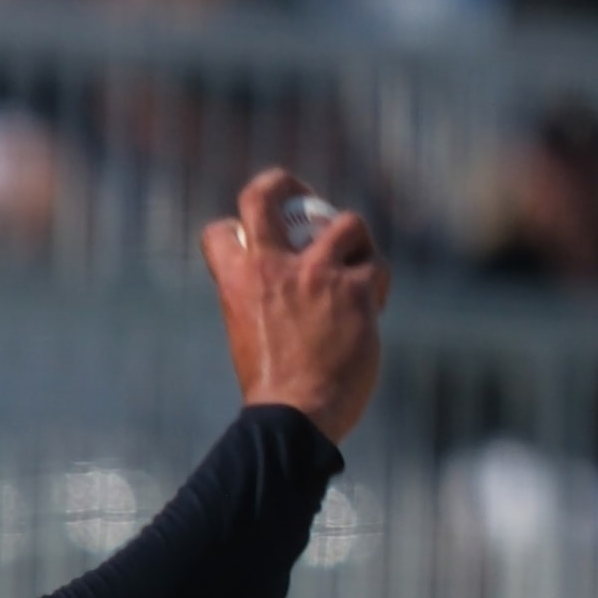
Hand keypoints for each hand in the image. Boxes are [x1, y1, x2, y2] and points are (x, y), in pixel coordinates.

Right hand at [199, 168, 391, 443]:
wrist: (296, 413)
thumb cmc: (272, 382)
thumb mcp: (248, 329)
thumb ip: (262, 296)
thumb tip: (283, 284)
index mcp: (236, 281)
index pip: (221, 230)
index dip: (236, 229)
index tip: (252, 242)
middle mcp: (272, 267)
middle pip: (267, 192)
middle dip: (285, 185)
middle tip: (303, 200)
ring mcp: (316, 273)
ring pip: (346, 223)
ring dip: (354, 243)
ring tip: (353, 267)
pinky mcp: (356, 288)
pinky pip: (375, 264)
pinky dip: (376, 280)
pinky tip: (371, 304)